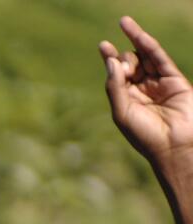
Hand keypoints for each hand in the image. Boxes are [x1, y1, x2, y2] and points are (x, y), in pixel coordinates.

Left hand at [101, 17, 192, 172]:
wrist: (173, 145)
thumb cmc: (145, 135)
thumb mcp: (122, 112)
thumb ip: (115, 86)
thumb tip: (111, 61)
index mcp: (126, 100)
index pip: (116, 75)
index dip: (109, 60)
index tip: (103, 44)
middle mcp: (142, 90)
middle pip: (129, 64)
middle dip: (123, 60)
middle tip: (125, 69)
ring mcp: (158, 84)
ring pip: (145, 58)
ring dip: (135, 40)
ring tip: (125, 23)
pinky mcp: (174, 80)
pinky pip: (161, 59)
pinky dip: (150, 46)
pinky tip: (140, 36)